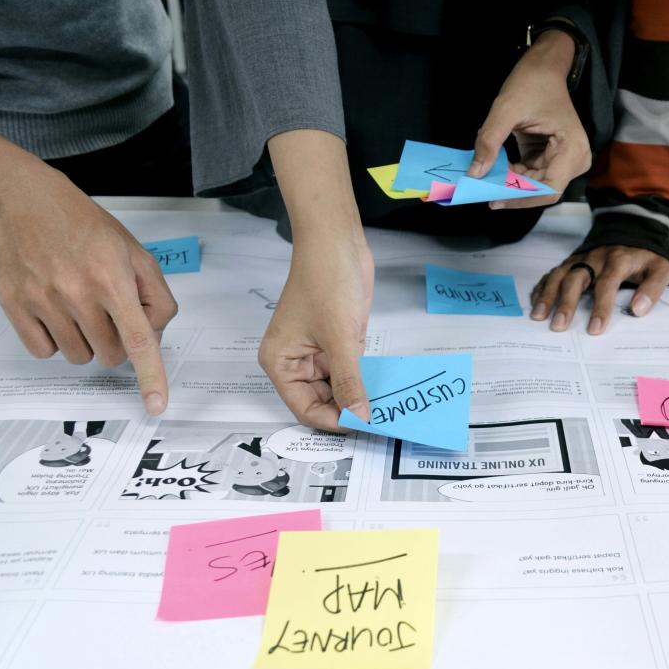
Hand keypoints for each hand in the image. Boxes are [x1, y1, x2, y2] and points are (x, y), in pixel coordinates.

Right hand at [0, 169, 175, 413]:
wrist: (28, 203)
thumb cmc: (87, 229)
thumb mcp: (136, 254)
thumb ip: (156, 298)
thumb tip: (153, 338)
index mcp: (113, 279)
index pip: (138, 339)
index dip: (150, 376)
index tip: (156, 406)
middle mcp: (77, 292)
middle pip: (110, 355)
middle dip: (116, 342)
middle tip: (107, 312)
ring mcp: (43, 300)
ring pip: (79, 357)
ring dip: (85, 341)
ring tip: (79, 306)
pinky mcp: (15, 306)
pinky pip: (44, 352)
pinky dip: (54, 340)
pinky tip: (54, 311)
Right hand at [263, 129, 374, 430]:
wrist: (337, 240)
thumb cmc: (326, 281)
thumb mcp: (340, 337)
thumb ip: (350, 381)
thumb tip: (361, 417)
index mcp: (281, 363)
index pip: (305, 408)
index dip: (332, 422)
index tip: (363, 428)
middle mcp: (296, 362)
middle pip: (322, 403)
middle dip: (349, 412)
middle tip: (381, 422)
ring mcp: (318, 353)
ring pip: (339, 390)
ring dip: (360, 398)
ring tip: (388, 410)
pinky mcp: (338, 343)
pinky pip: (351, 372)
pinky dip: (366, 381)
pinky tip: (387, 390)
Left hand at [467, 29, 589, 208]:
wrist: (544, 67)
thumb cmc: (531, 82)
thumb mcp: (505, 110)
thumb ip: (489, 142)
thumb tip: (474, 173)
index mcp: (572, 149)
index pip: (549, 189)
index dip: (521, 199)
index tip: (495, 199)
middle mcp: (574, 159)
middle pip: (542, 191)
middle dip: (513, 192)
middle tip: (483, 190)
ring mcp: (565, 161)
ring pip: (535, 186)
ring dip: (511, 184)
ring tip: (486, 177)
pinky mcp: (552, 159)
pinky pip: (531, 177)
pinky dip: (513, 175)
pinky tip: (496, 168)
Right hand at [531, 246, 668, 334]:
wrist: (634, 228)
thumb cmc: (647, 256)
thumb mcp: (662, 268)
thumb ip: (653, 288)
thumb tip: (638, 310)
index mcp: (618, 260)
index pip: (607, 284)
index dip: (601, 307)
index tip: (595, 329)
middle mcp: (595, 258)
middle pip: (576, 279)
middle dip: (566, 303)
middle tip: (559, 326)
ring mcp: (580, 258)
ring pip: (559, 274)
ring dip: (547, 295)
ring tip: (538, 316)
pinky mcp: (572, 261)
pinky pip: (553, 273)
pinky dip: (542, 287)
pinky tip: (535, 303)